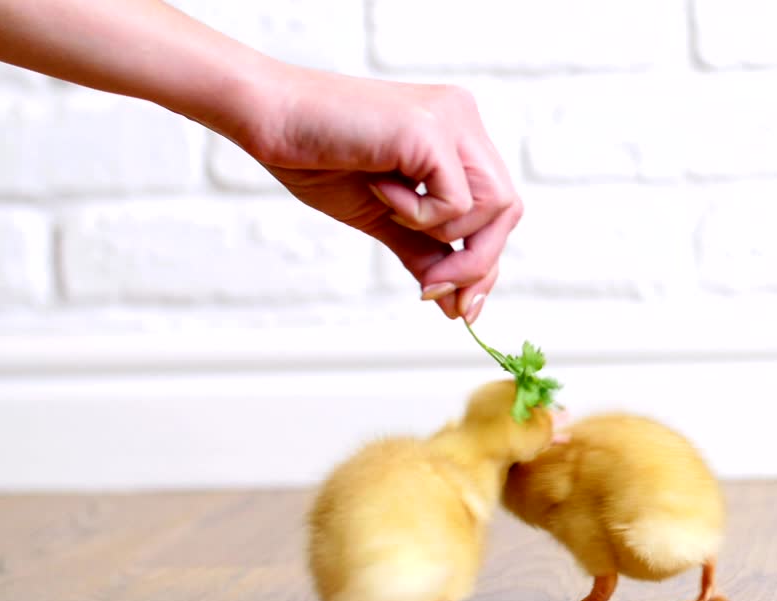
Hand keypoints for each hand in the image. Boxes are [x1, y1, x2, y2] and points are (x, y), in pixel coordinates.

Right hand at [242, 67, 520, 321]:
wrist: (268, 119)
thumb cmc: (317, 159)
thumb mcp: (385, 217)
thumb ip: (424, 252)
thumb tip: (455, 305)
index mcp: (458, 134)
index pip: (498, 207)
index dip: (484, 260)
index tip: (460, 306)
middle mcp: (463, 119)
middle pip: (508, 209)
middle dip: (478, 263)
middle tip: (435, 292)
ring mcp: (452, 119)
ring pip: (494, 207)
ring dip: (443, 235)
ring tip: (390, 209)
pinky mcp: (432, 129)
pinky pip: (455, 202)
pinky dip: (418, 214)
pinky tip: (379, 186)